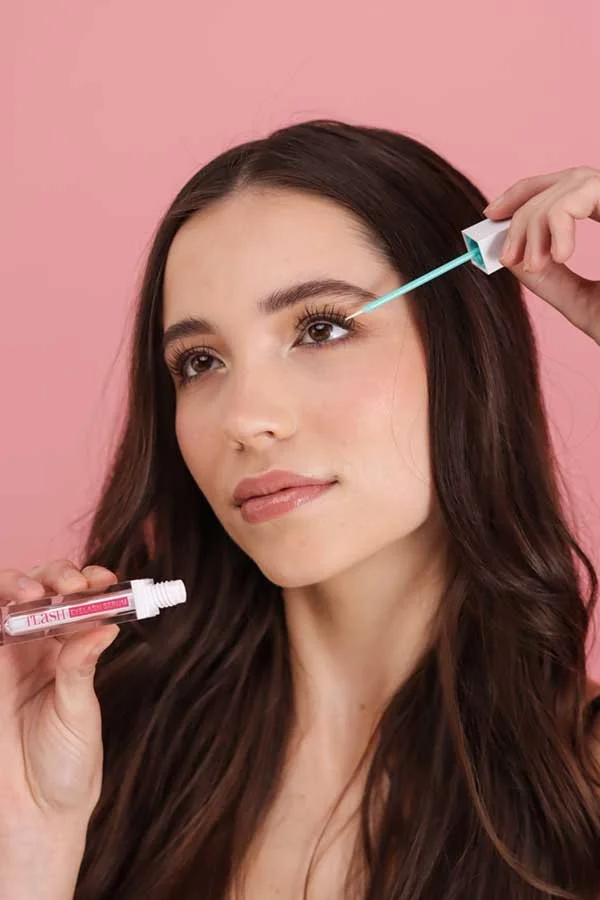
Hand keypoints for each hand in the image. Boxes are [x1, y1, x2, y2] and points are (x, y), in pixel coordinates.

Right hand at [0, 560, 118, 845]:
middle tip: (70, 584)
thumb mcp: (79, 712)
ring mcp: (8, 656)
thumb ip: (81, 667)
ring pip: (7, 600)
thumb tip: (106, 624)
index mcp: (71, 650)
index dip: (89, 582)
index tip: (104, 581)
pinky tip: (7, 613)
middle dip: (54, 575)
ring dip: (18, 583)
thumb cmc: (67, 765)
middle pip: (41, 589)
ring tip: (32, 593)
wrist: (33, 812)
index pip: (79, 601)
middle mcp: (38, 647)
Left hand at [484, 166, 599, 344]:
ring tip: (531, 261)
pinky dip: (560, 218)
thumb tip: (510, 256)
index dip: (528, 194)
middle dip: (525, 207)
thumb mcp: (583, 303)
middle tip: (501, 244)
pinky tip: (557, 254)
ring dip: (539, 218)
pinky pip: (588, 191)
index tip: (491, 214)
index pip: (570, 191)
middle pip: (569, 177)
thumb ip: (550, 280)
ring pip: (576, 180)